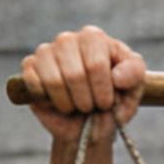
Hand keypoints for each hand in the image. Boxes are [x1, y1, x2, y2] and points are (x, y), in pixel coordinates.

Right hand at [20, 26, 145, 145]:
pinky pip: (34, 85)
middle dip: (87, 100)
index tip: (108, 102)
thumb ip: (134, 75)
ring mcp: (46, 51)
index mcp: (94, 38)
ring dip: (69, 104)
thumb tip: (116, 77)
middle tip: (91, 107)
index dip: (103, 90)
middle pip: (75, 74)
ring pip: (54, 81)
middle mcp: (68, 39)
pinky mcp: (29, 67)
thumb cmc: (113, 101)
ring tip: (77, 106)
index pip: (96, 64)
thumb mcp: (135, 88)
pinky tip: (58, 102)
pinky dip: (49, 101)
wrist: (89, 124)